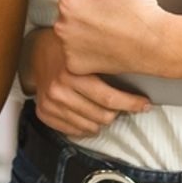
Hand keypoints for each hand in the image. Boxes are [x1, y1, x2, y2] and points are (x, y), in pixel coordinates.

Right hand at [27, 29, 148, 137]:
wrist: (37, 51)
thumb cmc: (68, 50)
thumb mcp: (88, 51)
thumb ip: (107, 64)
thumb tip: (139, 77)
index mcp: (72, 73)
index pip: (108, 98)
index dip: (131, 103)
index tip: (144, 104)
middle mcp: (59, 90)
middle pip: (102, 116)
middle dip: (118, 112)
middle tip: (123, 105)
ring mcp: (50, 104)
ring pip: (91, 127)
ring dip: (102, 120)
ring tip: (104, 109)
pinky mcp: (44, 113)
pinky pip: (75, 132)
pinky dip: (86, 126)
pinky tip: (89, 115)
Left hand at [55, 0, 168, 76]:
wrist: (157, 44)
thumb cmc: (140, 13)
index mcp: (69, 3)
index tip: (111, 2)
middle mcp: (62, 27)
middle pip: (73, 10)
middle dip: (89, 10)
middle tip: (113, 16)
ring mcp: (67, 50)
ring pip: (74, 30)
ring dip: (87, 29)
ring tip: (111, 31)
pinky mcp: (75, 66)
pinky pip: (76, 52)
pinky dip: (87, 50)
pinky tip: (105, 46)